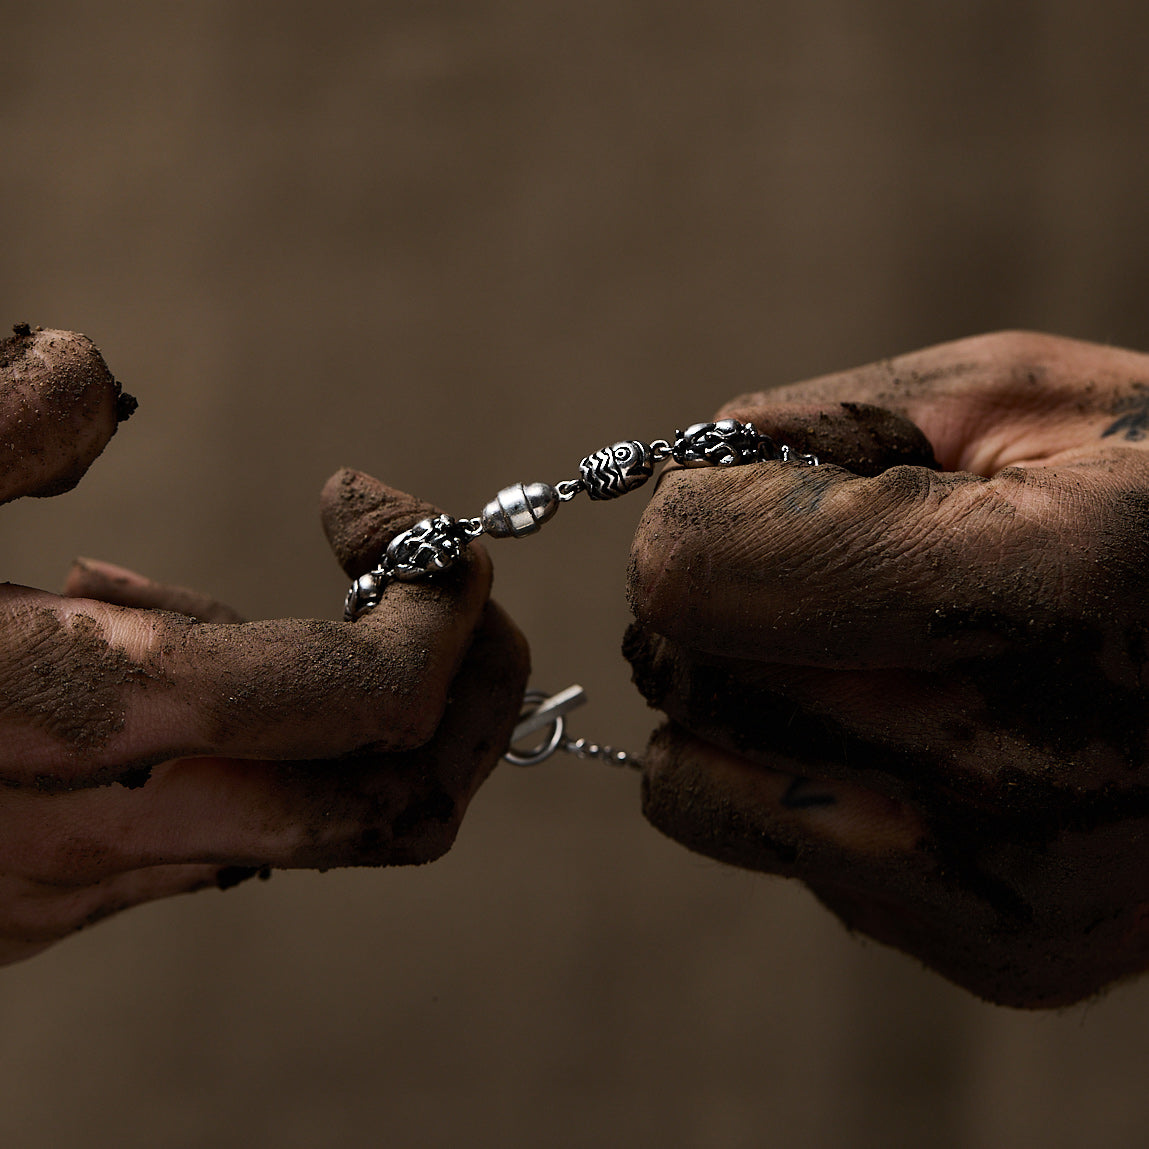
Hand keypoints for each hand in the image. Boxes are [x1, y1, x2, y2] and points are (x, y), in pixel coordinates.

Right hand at [0, 327, 527, 963]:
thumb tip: (83, 379)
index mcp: (84, 709)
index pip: (378, 702)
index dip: (444, 605)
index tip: (372, 502)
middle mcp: (113, 826)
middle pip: (400, 806)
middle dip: (464, 690)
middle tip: (422, 577)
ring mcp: (82, 890)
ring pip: (316, 825)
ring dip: (339, 705)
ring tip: (198, 600)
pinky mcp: (45, 910)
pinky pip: (218, 833)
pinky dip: (242, 740)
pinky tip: (132, 658)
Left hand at [626, 331, 1148, 1007]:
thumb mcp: (1012, 396)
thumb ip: (818, 430)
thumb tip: (672, 495)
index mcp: (1051, 581)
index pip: (695, 575)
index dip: (701, 512)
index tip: (761, 492)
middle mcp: (1034, 767)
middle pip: (690, 680)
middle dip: (719, 605)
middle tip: (816, 569)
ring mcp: (1016, 890)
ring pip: (697, 786)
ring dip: (749, 704)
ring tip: (874, 659)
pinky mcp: (1006, 953)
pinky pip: (780, 850)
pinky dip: (813, 786)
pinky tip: (929, 744)